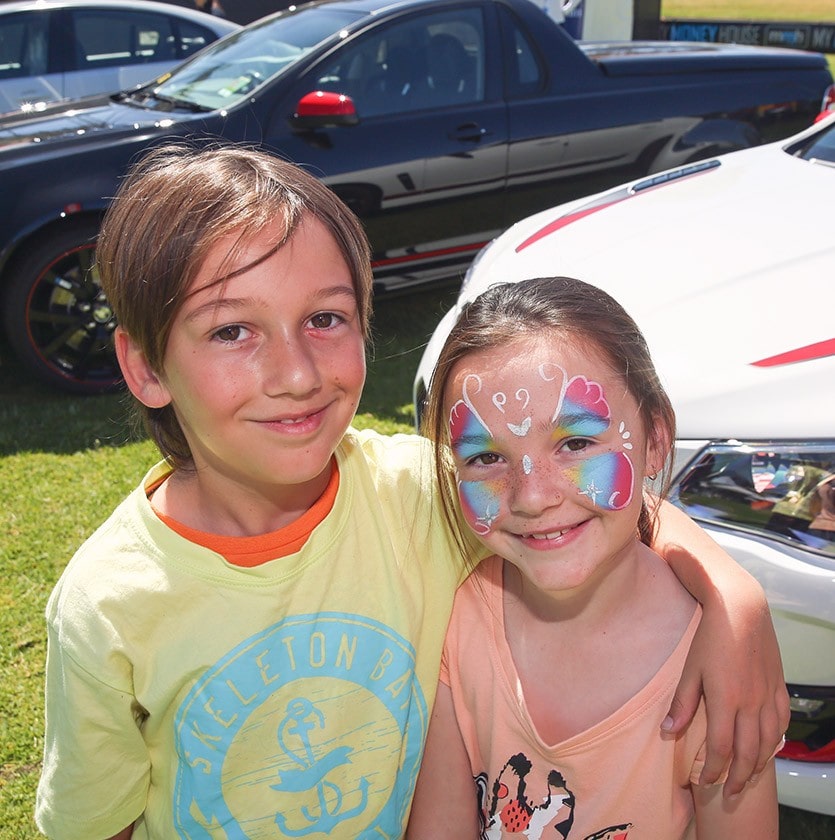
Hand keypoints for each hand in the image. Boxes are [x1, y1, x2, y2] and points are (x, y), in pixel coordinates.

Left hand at [664, 580, 788, 797]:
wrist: (740, 609)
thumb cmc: (710, 637)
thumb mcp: (690, 668)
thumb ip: (682, 702)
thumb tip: (668, 730)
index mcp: (726, 700)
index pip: (720, 748)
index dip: (713, 769)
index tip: (705, 781)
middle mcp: (751, 703)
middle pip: (748, 752)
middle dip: (737, 777)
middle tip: (728, 794)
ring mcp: (768, 696)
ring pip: (768, 742)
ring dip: (758, 765)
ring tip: (746, 778)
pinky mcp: (778, 686)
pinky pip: (781, 722)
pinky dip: (775, 741)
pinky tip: (768, 747)